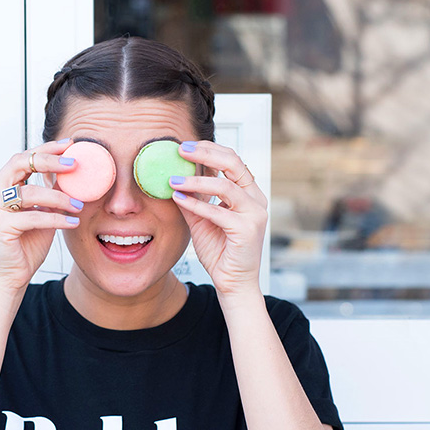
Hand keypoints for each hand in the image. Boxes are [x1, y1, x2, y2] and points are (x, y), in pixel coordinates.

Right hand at [0, 139, 82, 291]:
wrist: (10, 280)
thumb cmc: (25, 248)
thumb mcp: (41, 215)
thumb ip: (49, 195)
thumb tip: (72, 174)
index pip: (21, 160)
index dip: (45, 150)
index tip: (70, 144)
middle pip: (19, 164)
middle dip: (49, 160)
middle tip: (74, 163)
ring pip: (29, 193)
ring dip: (59, 198)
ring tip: (79, 205)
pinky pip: (32, 217)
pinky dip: (55, 218)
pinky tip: (72, 222)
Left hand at [170, 141, 267, 296]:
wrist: (232, 283)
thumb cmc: (221, 252)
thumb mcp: (202, 218)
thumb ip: (194, 198)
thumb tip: (174, 176)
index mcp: (248, 193)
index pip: (232, 160)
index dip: (209, 149)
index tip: (185, 146)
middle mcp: (256, 199)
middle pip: (234, 163)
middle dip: (205, 153)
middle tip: (181, 150)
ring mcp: (255, 214)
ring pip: (225, 185)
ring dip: (196, 181)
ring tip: (173, 179)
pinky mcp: (247, 230)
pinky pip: (218, 212)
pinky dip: (196, 204)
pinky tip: (179, 199)